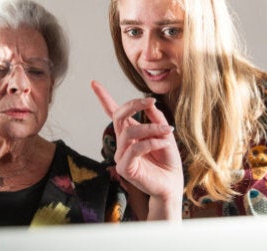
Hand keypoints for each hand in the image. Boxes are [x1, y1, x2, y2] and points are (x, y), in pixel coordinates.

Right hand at [91, 81, 182, 219]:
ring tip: (168, 131)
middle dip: (134, 105)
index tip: (94, 83)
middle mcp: (122, 143)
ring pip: (129, 132)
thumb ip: (157, 119)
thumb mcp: (165, 134)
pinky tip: (163, 143)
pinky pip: (135, 148)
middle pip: (118, 116)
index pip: (113, 113)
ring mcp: (121, 156)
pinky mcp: (125, 168)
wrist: (172, 184)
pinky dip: (151, 142)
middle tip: (150, 101)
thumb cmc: (168, 160)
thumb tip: (150, 104)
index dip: (103, 97)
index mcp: (129, 132)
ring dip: (151, 128)